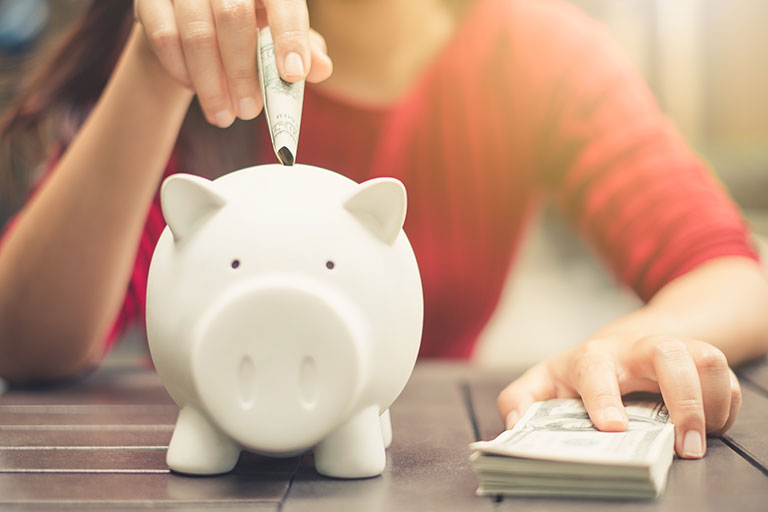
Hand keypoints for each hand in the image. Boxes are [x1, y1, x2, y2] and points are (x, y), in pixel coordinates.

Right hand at [134, 0, 332, 126]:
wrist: (189, 14)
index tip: (293, 74)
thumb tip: (321, 68)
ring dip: (212, 85)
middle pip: (233, 18)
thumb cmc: (247, 27)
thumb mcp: (279, 33)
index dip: (290, 37)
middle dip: (242, 74)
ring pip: (197, 34)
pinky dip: (184, 73)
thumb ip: (302, 48)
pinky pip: (165, 38)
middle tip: (250, 112)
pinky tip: (196, 90)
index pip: (283, 2)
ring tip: (224, 115)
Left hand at [497, 335, 740, 458]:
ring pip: (705, 358)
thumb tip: (515, 423)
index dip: (603, 397)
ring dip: (708, 403)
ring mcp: (673, 350)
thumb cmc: (580, 373)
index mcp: (591, 357)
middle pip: (666, 353)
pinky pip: (725, 379)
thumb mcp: (543, 383)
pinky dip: (724, 407)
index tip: (612, 428)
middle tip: (683, 446)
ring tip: (697, 442)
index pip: (595, 368)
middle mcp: (635, 349)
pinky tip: (710, 428)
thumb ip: (519, 400)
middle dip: (681, 399)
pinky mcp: (701, 361)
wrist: (623, 345)